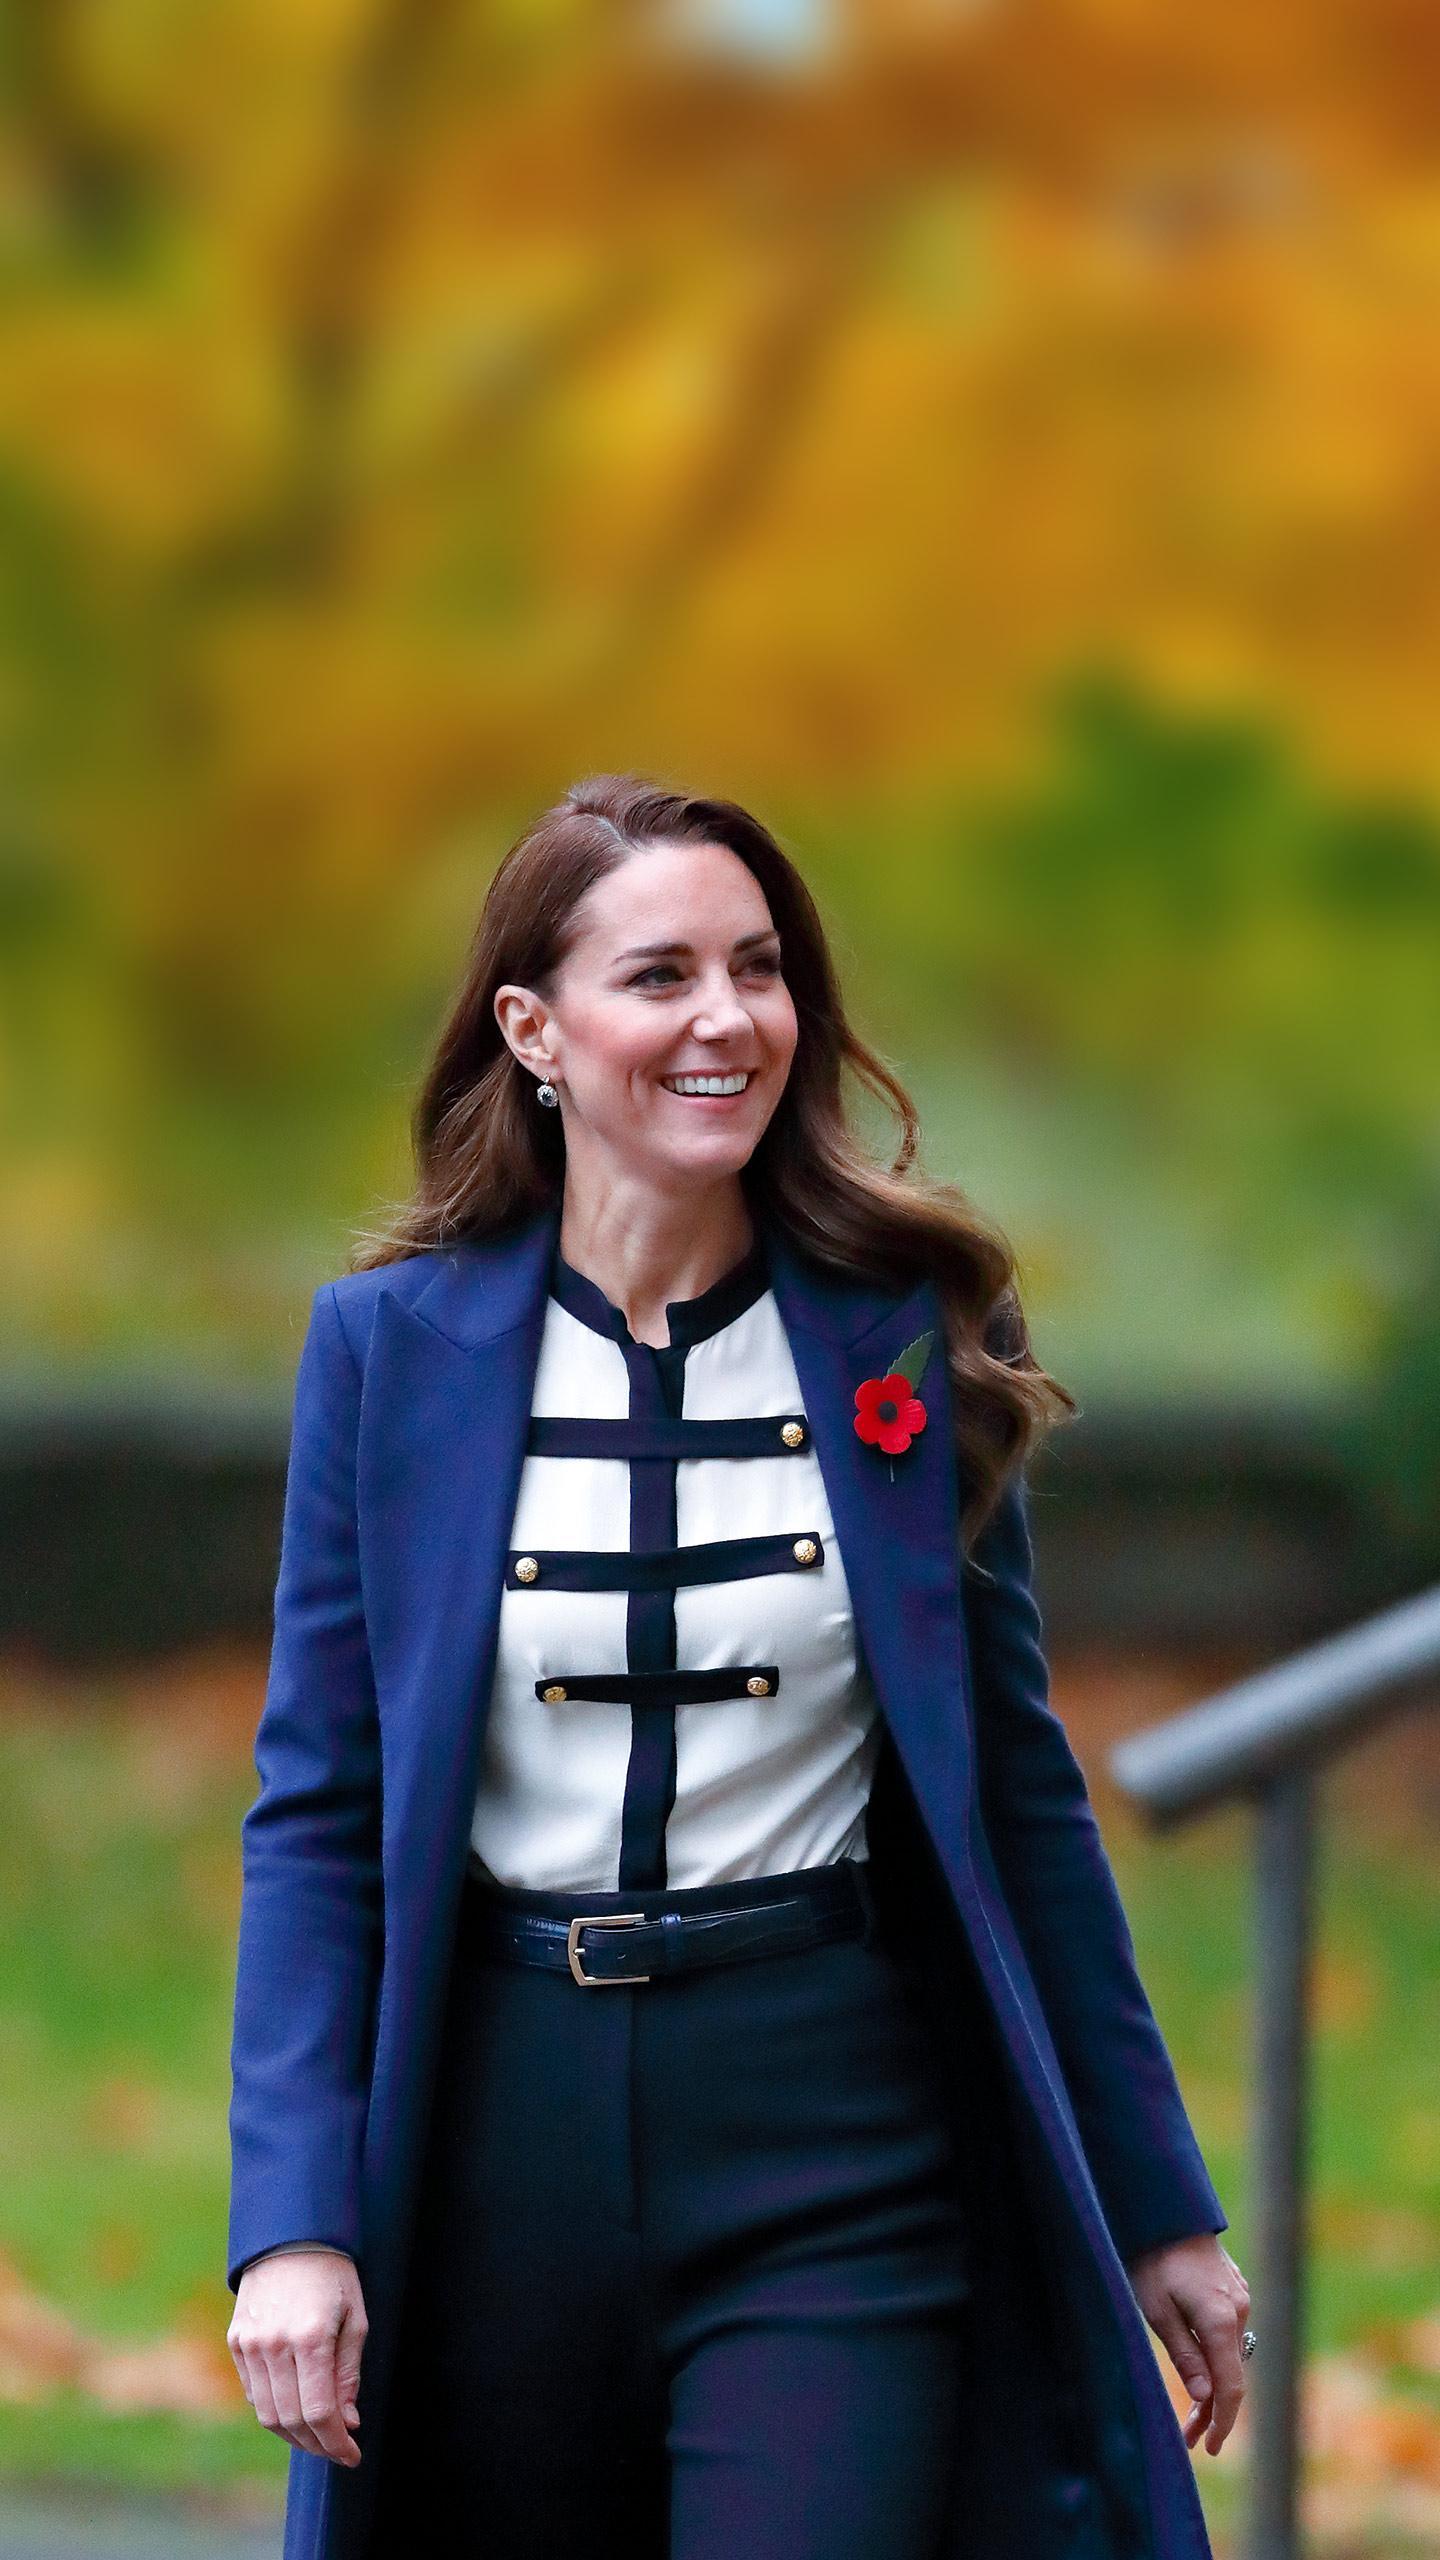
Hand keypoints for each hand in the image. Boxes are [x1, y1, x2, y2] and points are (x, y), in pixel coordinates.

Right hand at [227, 2249, 367, 2467]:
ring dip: (294, 2435)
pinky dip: (273, 2411)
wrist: (289, 2235)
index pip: (319, 2412)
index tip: (352, 2455)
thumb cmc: (333, 2275)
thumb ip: (348, 2374)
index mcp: (310, 2337)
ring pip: (267, 2414)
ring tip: (318, 2436)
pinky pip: (253, 2393)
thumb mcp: (355, 2318)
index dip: (336, 2443)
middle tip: (337, 2450)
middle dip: (317, 2445)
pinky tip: (294, 2410)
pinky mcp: (236, 2341)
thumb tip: (346, 2423)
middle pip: (291, 2421)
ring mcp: (250, 2344)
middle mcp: (274, 2344)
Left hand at [1126, 2233, 1250, 2455]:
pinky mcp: (1234, 2289)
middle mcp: (1240, 2311)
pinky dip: (1217, 2357)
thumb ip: (1185, 2354)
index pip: (1231, 2386)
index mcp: (1221, 2320)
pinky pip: (1230, 2333)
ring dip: (1214, 2384)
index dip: (1222, 2422)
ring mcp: (1240, 2298)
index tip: (1211, 2448)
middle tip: (1191, 2440)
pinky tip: (1200, 2369)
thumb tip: (1206, 2397)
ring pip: (1231, 2354)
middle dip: (1214, 2410)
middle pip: (1233, 2374)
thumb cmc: (1151, 2258)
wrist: (1164, 2208)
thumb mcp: (1156, 2310)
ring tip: (1192, 2415)